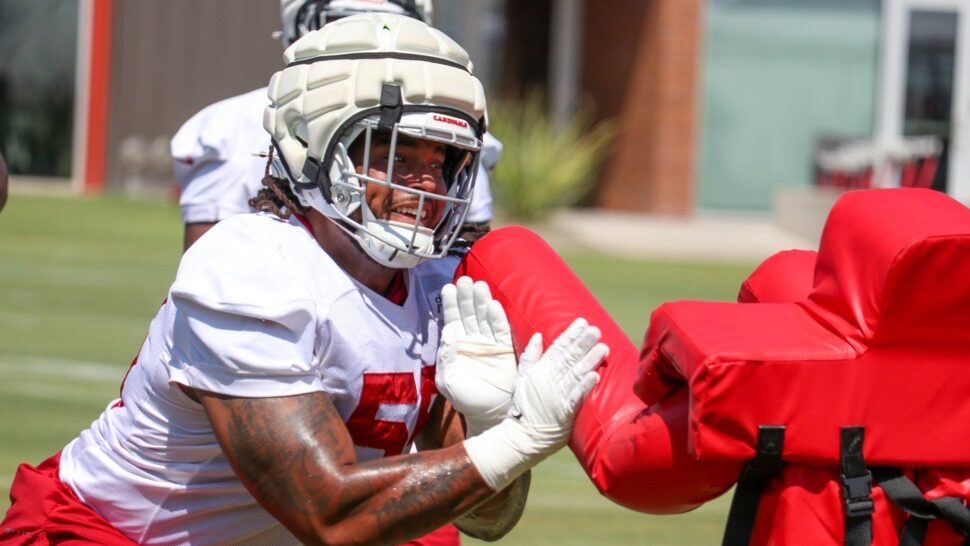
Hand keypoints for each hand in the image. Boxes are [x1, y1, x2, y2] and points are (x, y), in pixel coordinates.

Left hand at [436, 276, 516, 436]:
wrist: (487, 414)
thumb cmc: (465, 398)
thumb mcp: (448, 380)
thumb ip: (445, 357)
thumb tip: (448, 333)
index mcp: (457, 344)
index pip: (453, 319)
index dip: (451, 303)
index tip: (448, 288)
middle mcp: (473, 340)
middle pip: (469, 313)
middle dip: (467, 297)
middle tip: (465, 280)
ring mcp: (490, 344)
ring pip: (485, 317)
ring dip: (482, 302)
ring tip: (479, 285)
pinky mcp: (505, 350)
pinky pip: (501, 331)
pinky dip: (497, 318)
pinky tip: (493, 305)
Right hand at [462, 318, 607, 490]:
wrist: (522, 437)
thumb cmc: (522, 408)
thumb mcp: (520, 379)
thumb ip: (530, 357)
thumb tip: (537, 336)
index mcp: (540, 371)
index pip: (558, 348)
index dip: (571, 334)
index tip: (582, 322)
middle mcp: (550, 380)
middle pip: (569, 358)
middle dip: (583, 342)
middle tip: (596, 330)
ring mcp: (558, 395)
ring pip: (576, 373)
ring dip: (590, 360)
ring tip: (603, 347)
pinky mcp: (566, 412)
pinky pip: (577, 396)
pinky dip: (586, 386)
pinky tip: (595, 375)